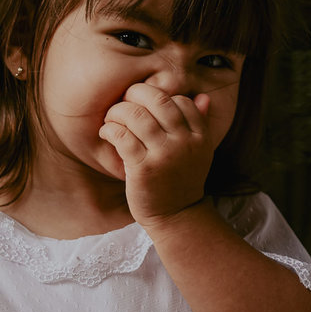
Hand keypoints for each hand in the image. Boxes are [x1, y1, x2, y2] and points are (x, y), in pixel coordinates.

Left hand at [98, 82, 216, 224]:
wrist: (176, 217)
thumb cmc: (181, 181)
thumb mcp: (198, 153)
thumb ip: (200, 124)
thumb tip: (204, 97)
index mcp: (199, 136)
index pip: (180, 100)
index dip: (159, 96)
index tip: (144, 104)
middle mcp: (184, 142)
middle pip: (158, 100)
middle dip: (136, 94)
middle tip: (124, 102)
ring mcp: (164, 155)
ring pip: (136, 115)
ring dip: (118, 111)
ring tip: (111, 118)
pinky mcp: (143, 168)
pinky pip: (122, 136)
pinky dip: (109, 129)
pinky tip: (106, 133)